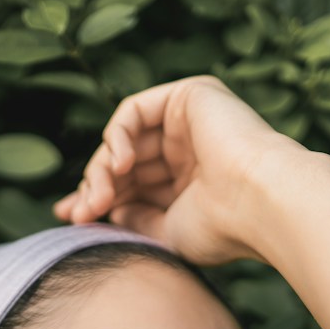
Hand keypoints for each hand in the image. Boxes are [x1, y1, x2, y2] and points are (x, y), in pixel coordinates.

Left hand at [51, 74, 305, 266]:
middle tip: (82, 214)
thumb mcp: (166, 233)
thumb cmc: (222, 229)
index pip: (133, 184)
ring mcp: (189, 121)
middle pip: (124, 162)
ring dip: (102, 169)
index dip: (99, 198)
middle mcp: (189, 149)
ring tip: (100, 198)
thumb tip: (105, 210)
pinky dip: (116, 137)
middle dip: (96, 187)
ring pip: (124, 138)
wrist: (259, 205)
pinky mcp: (190, 95)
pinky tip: (120, 165)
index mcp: (189, 182)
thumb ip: (134, 220)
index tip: (70, 219)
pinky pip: (132, 111)